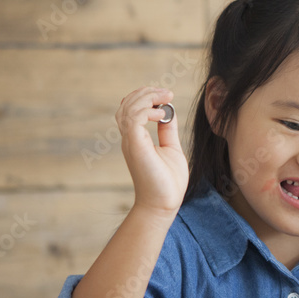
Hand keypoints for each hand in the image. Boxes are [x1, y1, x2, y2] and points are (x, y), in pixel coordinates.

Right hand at [116, 87, 189, 215]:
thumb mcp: (171, 148)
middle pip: (127, 104)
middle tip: (167, 93)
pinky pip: (133, 119)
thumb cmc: (167, 182)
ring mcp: (131, 142)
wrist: (163, 205)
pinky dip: (146, 111)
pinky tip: (161, 114)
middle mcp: (130, 138)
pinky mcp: (136, 146)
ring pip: (128, 108)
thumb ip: (167, 130)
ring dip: (146, 97)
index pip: (131, 109)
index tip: (166, 95)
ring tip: (165, 98)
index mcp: (137, 138)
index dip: (145, 96)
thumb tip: (169, 112)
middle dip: (146, 92)